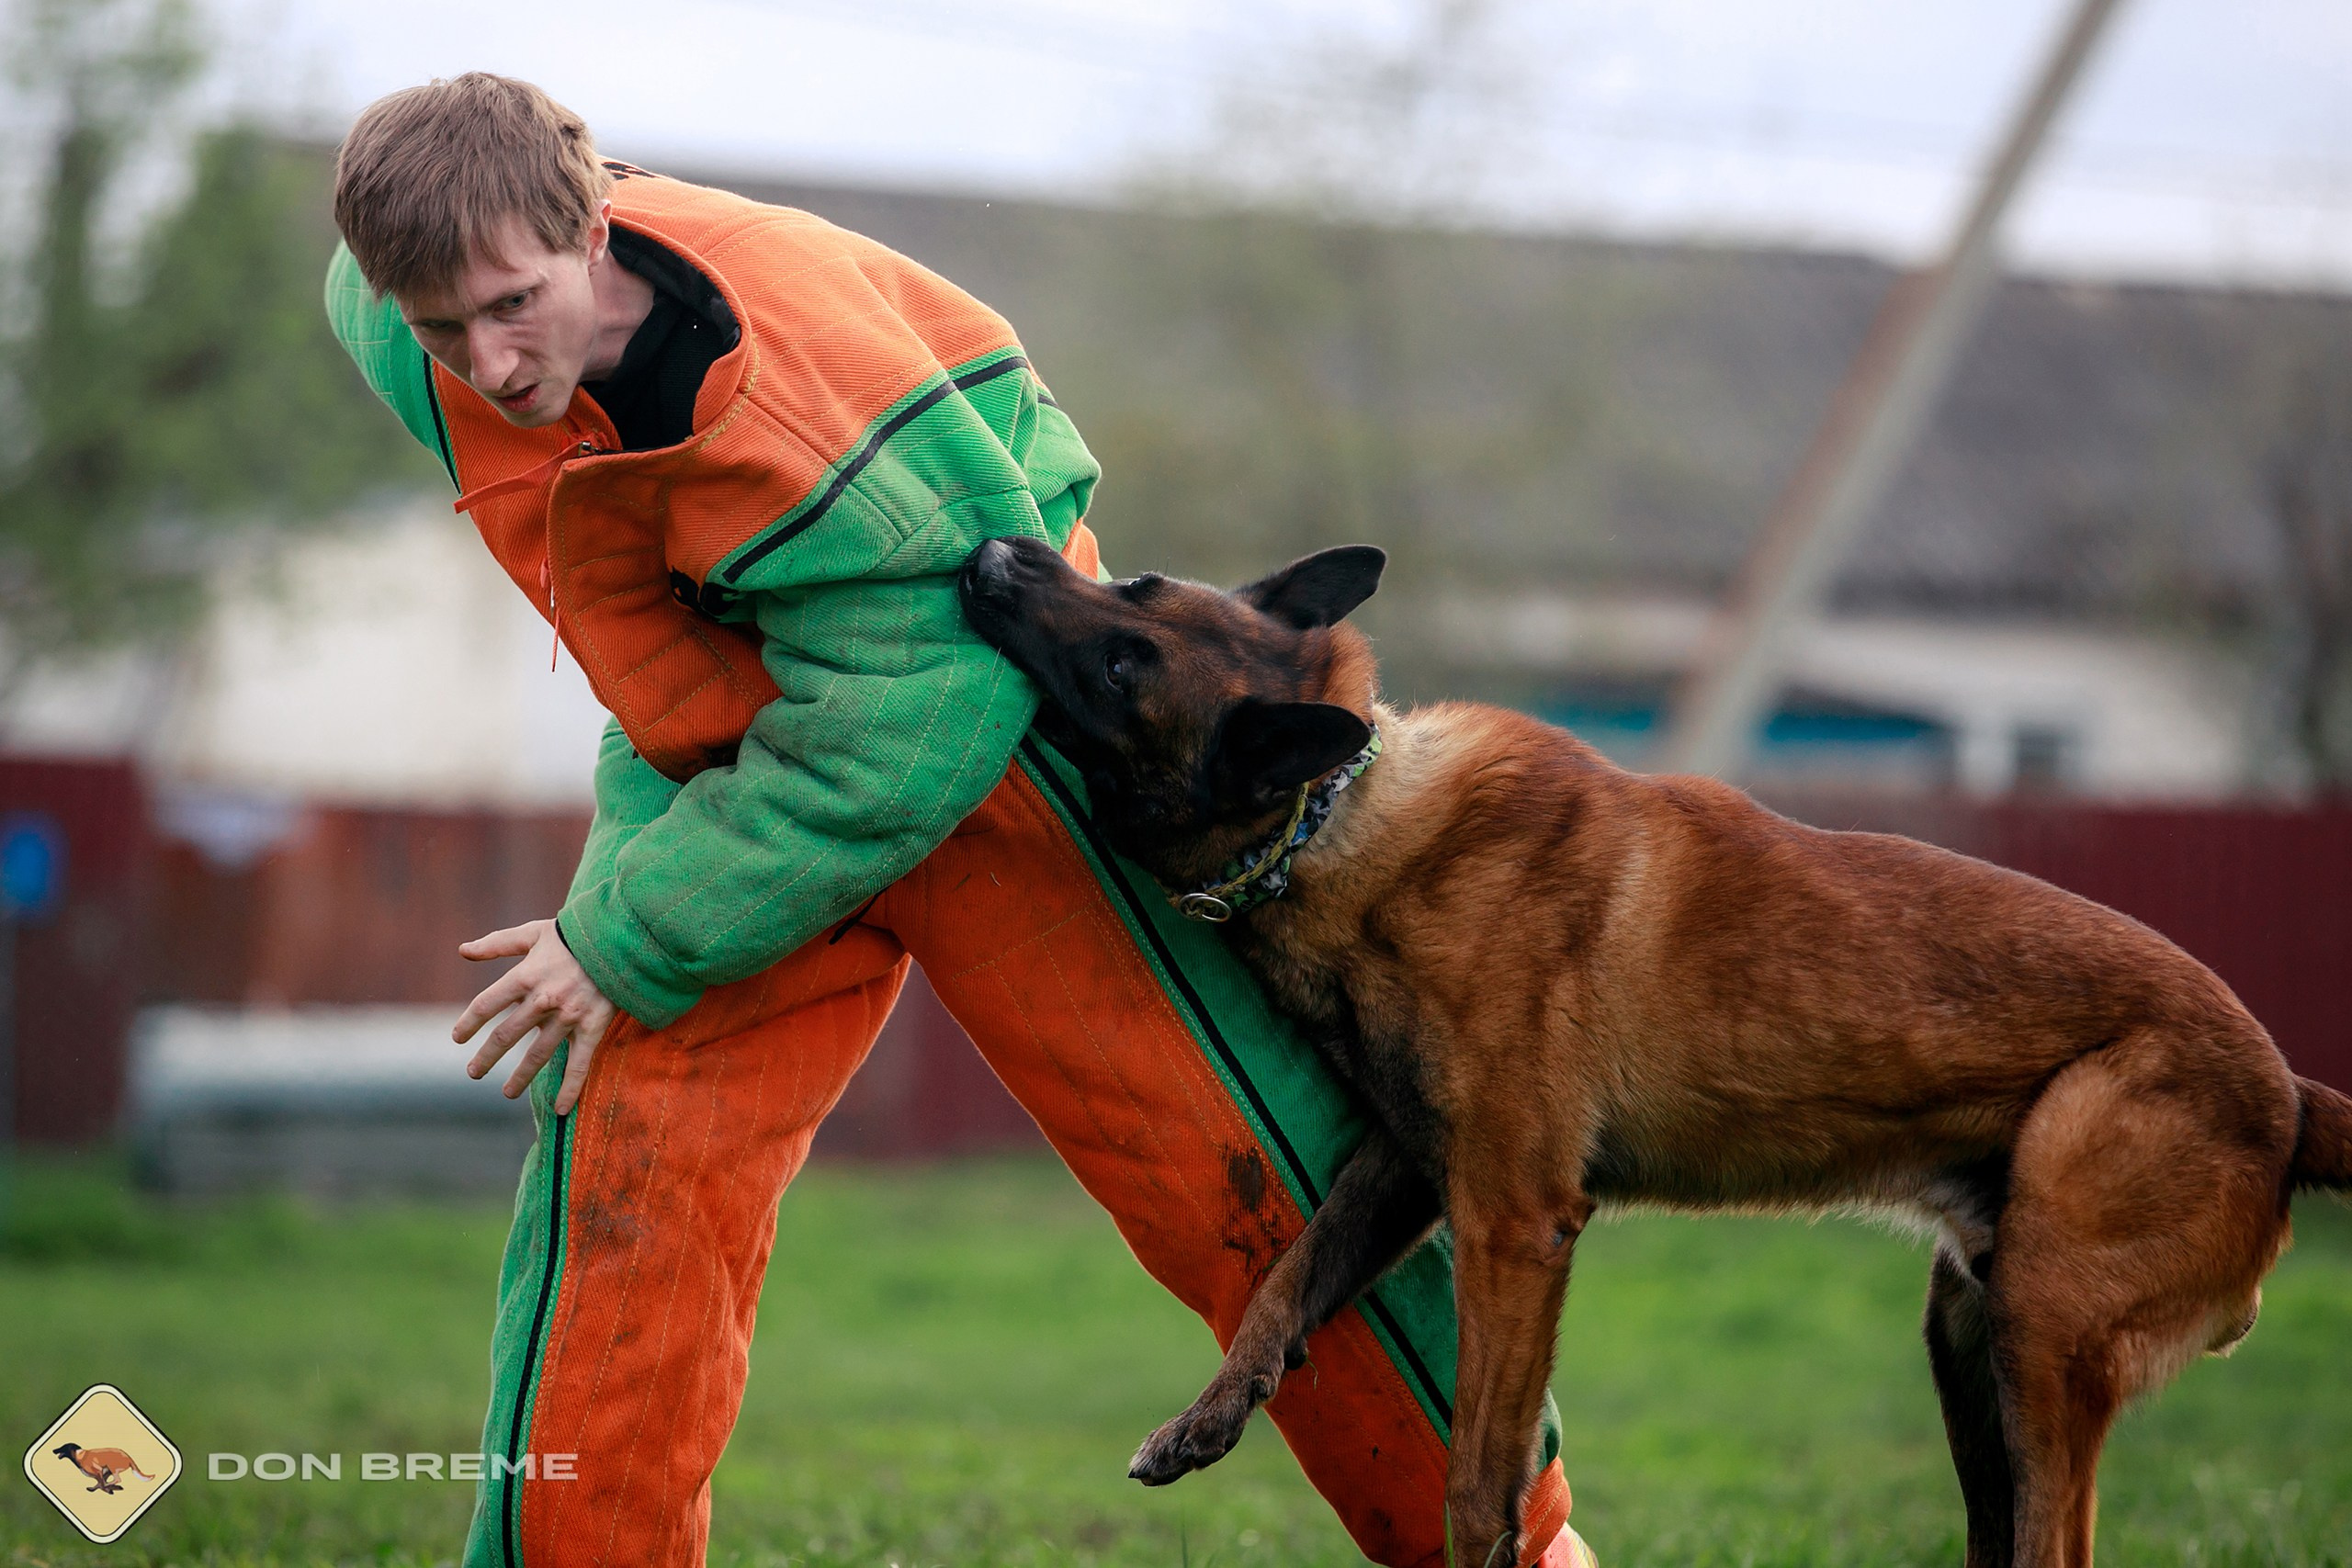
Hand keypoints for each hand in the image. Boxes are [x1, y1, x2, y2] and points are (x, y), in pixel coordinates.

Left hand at [453, 918, 616, 1114]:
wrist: (620, 938)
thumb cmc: (574, 933)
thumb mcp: (533, 933)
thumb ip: (497, 943)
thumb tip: (463, 951)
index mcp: (524, 975)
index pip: (486, 1005)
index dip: (468, 1024)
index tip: (457, 1038)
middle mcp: (542, 1000)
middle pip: (506, 1035)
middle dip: (487, 1056)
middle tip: (473, 1072)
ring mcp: (568, 1016)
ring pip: (538, 1054)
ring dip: (520, 1077)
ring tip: (506, 1092)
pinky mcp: (592, 1027)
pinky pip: (579, 1063)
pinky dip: (570, 1087)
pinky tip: (561, 1108)